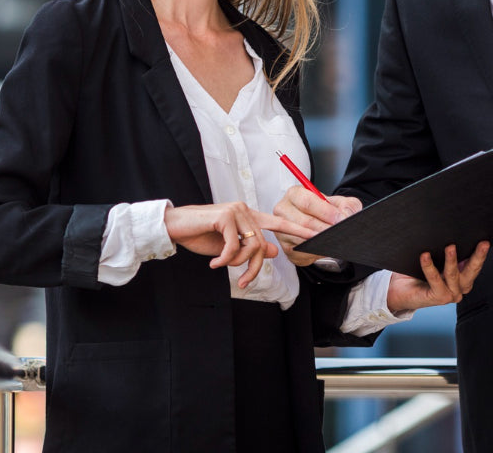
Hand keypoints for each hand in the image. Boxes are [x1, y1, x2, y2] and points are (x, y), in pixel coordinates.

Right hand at [163, 202, 317, 288]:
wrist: (175, 227)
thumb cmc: (200, 235)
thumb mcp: (229, 247)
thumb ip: (250, 248)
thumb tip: (275, 251)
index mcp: (248, 216)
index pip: (278, 223)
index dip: (298, 229)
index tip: (316, 236)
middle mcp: (245, 210)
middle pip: (263, 245)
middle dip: (254, 268)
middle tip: (242, 281)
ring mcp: (236, 211)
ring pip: (252, 246)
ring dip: (237, 264)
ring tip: (221, 265)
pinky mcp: (226, 216)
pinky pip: (235, 246)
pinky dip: (225, 260)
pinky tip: (214, 262)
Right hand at [271, 186, 362, 265]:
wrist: (317, 228)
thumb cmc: (324, 213)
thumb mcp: (339, 204)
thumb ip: (346, 205)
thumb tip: (346, 216)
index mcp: (295, 194)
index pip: (307, 202)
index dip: (325, 212)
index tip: (339, 219)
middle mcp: (283, 209)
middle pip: (305, 222)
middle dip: (325, 229)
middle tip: (338, 232)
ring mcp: (281, 228)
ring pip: (302, 237)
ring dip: (320, 241)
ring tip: (332, 240)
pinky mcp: (285, 245)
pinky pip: (300, 250)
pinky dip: (314, 250)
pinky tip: (323, 247)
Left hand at [385, 242, 488, 311]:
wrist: (399, 291)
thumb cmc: (416, 274)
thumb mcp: (435, 260)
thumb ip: (443, 252)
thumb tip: (448, 233)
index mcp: (462, 279)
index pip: (475, 265)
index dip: (481, 254)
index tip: (485, 241)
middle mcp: (459, 288)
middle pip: (472, 271)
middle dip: (478, 256)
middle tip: (482, 243)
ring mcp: (450, 295)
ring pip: (453, 275)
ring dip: (452, 260)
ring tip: (450, 247)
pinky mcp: (438, 298)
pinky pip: (435, 279)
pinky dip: (430, 267)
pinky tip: (425, 256)